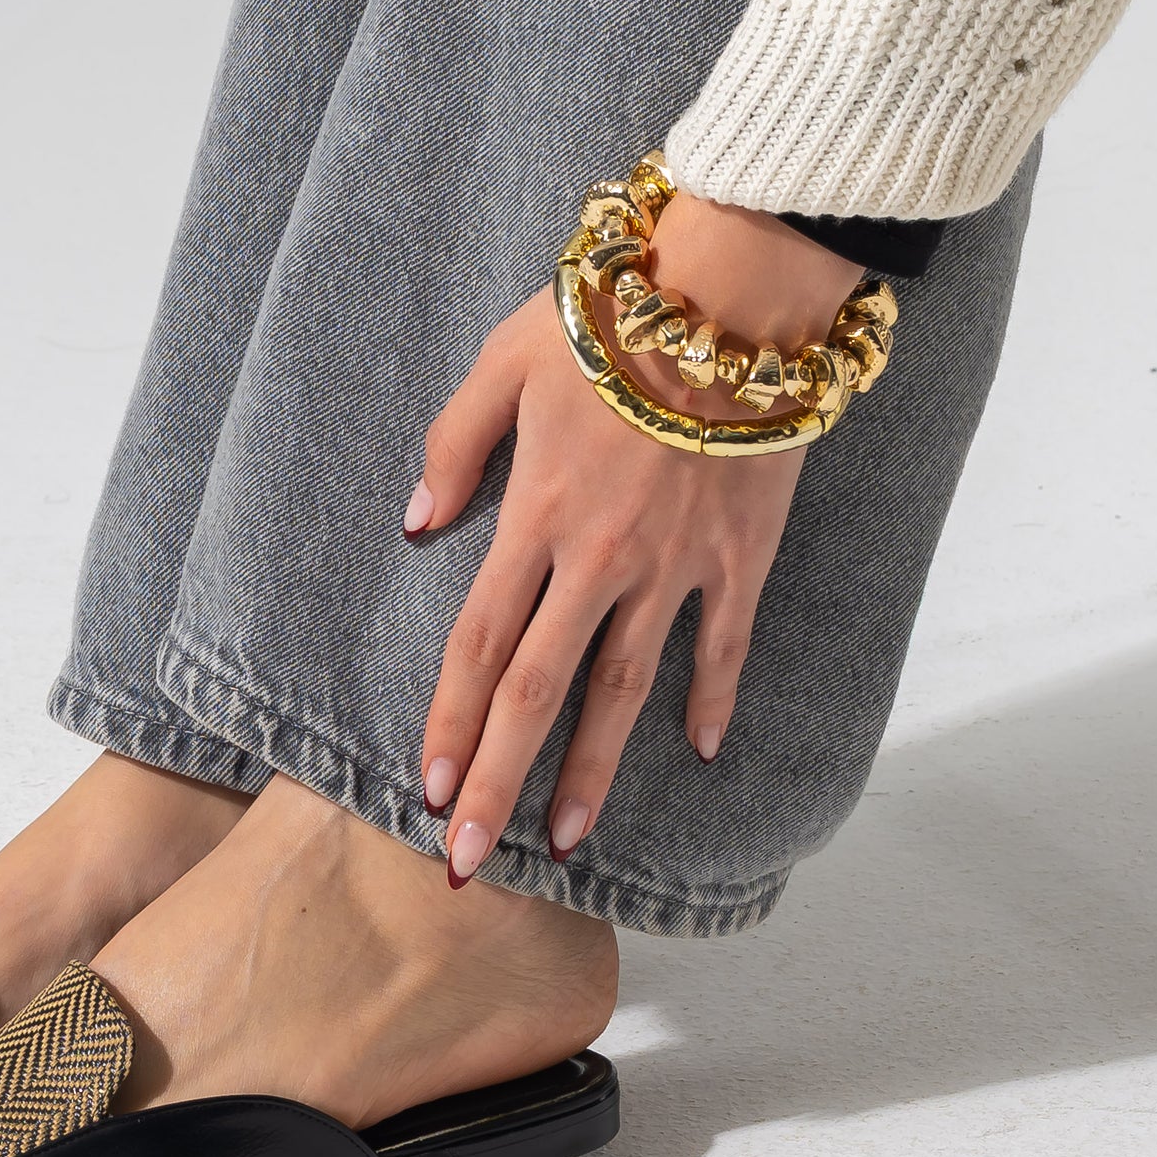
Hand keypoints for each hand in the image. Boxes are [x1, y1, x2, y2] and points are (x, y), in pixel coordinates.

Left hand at [406, 194, 862, 880]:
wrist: (735, 295)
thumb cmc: (610, 314)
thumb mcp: (502, 362)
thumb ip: (453, 447)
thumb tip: (415, 524)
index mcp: (534, 516)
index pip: (478, 644)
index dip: (448, 723)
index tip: (427, 791)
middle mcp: (598, 558)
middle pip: (538, 694)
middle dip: (499, 784)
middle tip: (472, 862)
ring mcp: (675, 565)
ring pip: (624, 690)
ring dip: (594, 773)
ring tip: (567, 842)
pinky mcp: (740, 555)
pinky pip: (725, 644)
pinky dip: (713, 699)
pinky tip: (701, 750)